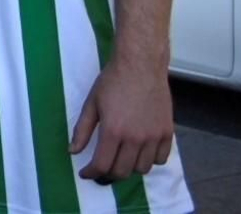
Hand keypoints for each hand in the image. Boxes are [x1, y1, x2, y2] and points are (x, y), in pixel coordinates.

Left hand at [71, 57, 175, 182]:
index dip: (91, 173)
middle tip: (102, 169)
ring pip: (142, 168)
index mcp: (113, 131)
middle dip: (108, 174)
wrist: (141, 65)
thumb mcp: (91, 103)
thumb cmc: (113, 81)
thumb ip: (82, 130)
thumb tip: (72, 151)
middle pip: (122, 171)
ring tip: (121, 159)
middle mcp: (135, 138)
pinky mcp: (167, 132)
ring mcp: (154, 137)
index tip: (86, 173)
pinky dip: (150, 161)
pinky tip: (140, 152)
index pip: (102, 165)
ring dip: (129, 168)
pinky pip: (161, 159)